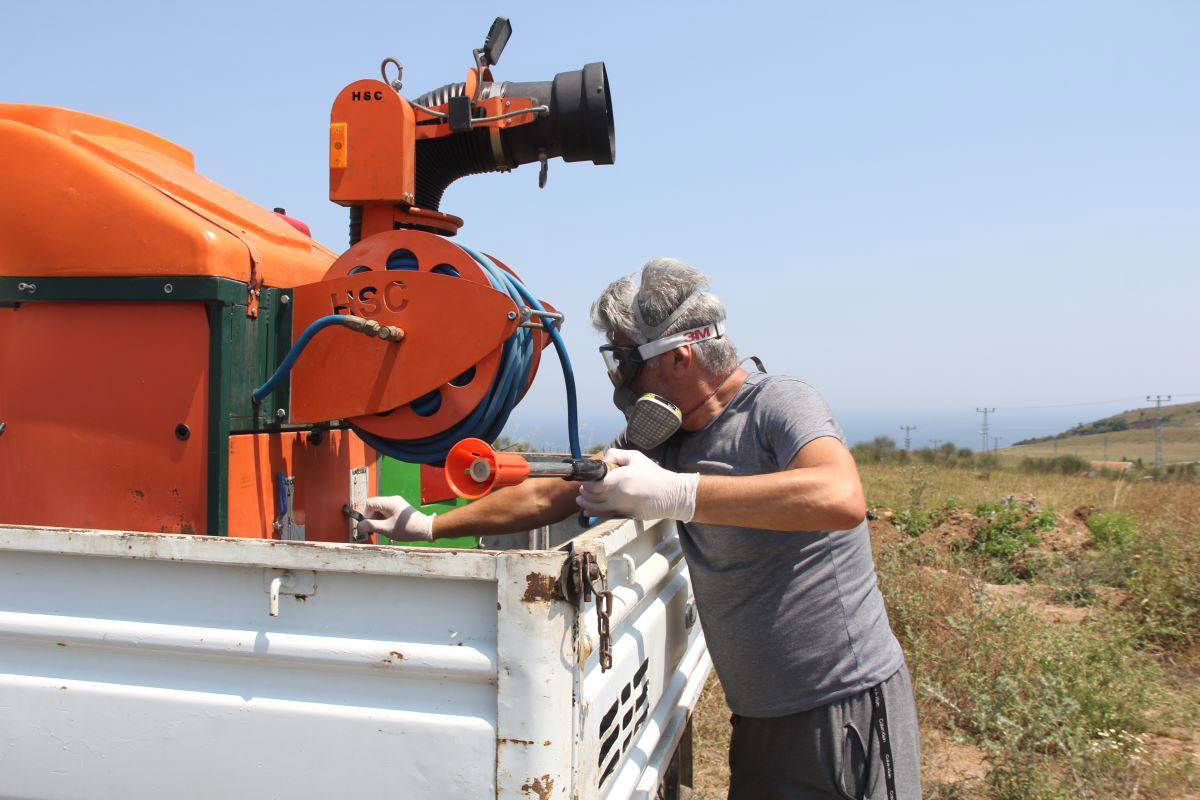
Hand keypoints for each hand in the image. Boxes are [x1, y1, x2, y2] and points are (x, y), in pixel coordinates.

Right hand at [357, 496, 434, 541]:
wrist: (425, 529)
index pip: (370, 503)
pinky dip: (384, 519)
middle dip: (372, 518)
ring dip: (378, 519)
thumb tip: (359, 525)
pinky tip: (388, 528)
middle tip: (374, 530)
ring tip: (382, 530)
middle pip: (375, 506)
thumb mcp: (386, 529)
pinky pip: (387, 511)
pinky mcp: (400, 508)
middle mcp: (393, 500)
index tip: (367, 525)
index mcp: (389, 502)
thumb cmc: (406, 529)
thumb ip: (371, 526)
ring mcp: (397, 503)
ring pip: (380, 509)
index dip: (366, 514)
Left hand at [577, 449, 698, 521]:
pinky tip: (587, 511)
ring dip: (585, 503)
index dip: (587, 483)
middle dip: (584, 492)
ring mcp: (620, 507)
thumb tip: (603, 460)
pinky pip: (604, 515)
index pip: (593, 485)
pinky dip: (593, 513)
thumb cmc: (653, 474)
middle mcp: (617, 495)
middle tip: (582, 488)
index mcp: (619, 479)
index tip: (586, 479)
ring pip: (596, 508)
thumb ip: (616, 455)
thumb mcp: (636, 457)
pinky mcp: (625, 515)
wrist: (671, 494)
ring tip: (580, 499)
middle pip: (592, 497)